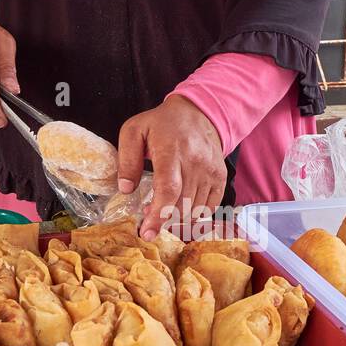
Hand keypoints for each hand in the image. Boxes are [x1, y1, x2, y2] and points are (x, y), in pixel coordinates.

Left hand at [117, 95, 226, 239]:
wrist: (199, 113)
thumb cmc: (162, 124)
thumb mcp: (134, 131)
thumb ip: (127, 160)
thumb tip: (125, 189)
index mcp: (171, 150)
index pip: (168, 190)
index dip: (158, 215)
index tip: (147, 233)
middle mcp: (195, 162)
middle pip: (181, 204)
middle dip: (163, 219)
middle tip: (148, 216)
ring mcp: (210, 170)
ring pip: (194, 209)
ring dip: (177, 217)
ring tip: (163, 208)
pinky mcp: (220, 177)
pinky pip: (209, 207)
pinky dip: (194, 214)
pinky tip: (181, 207)